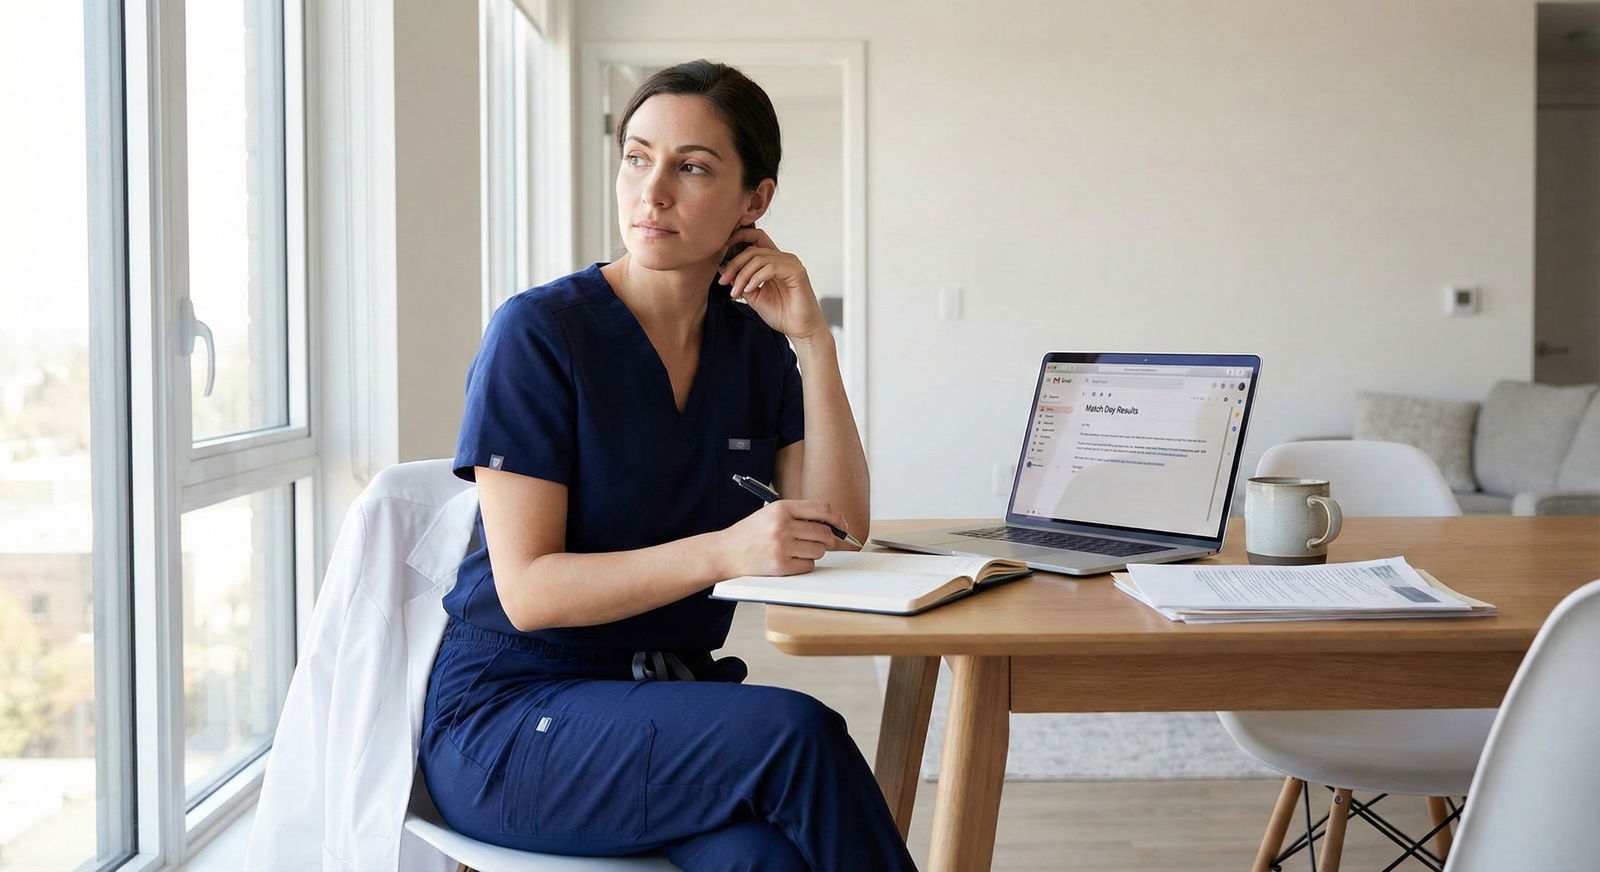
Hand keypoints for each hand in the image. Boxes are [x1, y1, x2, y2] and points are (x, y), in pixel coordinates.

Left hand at [716, 226, 828, 342]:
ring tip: (736, 292)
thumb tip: (722, 268)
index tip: (721, 250)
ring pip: (759, 258)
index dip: (738, 237)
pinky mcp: (796, 272)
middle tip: (724, 281)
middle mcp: (783, 258)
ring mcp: (791, 263)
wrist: (799, 330)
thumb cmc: (782, 314)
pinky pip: (770, 268)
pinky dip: (756, 278)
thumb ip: (741, 281)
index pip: (756, 238)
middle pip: (752, 249)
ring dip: (743, 275)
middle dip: (734, 265)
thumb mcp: (754, 296)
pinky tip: (749, 290)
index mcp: (774, 261)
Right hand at [716, 499, 852, 577]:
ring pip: (818, 550)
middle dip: (829, 540)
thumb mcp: (771, 514)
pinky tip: (791, 560)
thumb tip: (832, 523)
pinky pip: (808, 566)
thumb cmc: (750, 533)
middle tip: (825, 542)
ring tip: (798, 550)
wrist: (725, 552)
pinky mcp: (780, 565)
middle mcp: (782, 526)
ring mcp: (781, 546)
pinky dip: (805, 565)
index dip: (837, 518)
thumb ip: (799, 515)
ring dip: (815, 552)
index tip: (842, 525)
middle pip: (824, 533)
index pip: (822, 509)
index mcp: (781, 508)